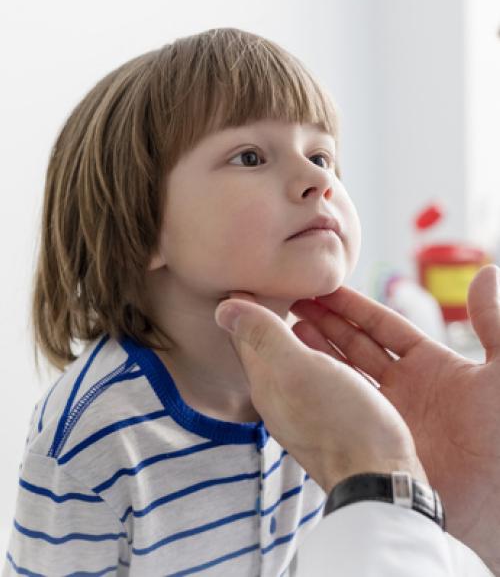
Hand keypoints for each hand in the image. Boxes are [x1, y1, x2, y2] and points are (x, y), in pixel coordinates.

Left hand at [214, 293, 427, 494]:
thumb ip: (262, 336)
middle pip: (274, 348)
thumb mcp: (296, 370)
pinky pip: (329, 367)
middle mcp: (288, 397)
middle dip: (272, 316)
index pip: (247, 339)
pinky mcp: (346, 412)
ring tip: (306, 299)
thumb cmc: (339, 421)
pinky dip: (327, 345)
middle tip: (273, 283)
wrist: (384, 480)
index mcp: (269, 386)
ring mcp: (316, 407)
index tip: (245, 277)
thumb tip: (223, 307)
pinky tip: (336, 340)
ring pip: (303, 356)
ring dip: (303, 326)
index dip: (245, 307)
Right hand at [290, 264, 499, 573]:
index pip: (383, 326)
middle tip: (294, 300)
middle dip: (326, 321)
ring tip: (285, 326)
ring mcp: (388, 416)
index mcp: (432, 365)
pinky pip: (341, 408)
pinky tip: (296, 371)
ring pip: (343, 374)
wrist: (493, 502)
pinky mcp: (375, 442)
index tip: (325, 286)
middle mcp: (406, 387)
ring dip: (316, 349)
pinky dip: (318, 388)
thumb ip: (493, 323)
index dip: (355, 306)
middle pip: (356, 345)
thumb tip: (487, 271)